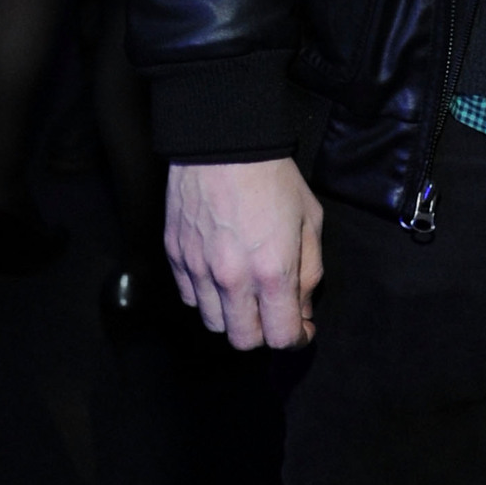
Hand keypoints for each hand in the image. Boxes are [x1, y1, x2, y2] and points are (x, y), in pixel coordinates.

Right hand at [165, 157, 324, 349]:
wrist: (225, 144)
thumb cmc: (274, 177)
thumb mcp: (309, 219)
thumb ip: (310, 270)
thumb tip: (303, 308)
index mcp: (272, 271)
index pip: (280, 336)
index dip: (296, 339)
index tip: (301, 330)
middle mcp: (232, 279)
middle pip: (242, 340)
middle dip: (263, 334)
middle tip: (274, 313)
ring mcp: (199, 270)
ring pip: (213, 323)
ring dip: (233, 317)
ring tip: (246, 292)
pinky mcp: (176, 258)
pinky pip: (189, 298)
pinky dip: (206, 297)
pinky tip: (220, 276)